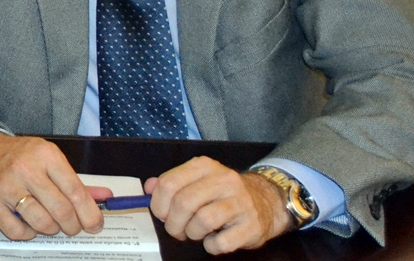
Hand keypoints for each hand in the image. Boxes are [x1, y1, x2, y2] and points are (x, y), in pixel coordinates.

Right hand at [0, 131, 112, 240]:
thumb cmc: (20, 157)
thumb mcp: (49, 159)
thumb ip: (76, 181)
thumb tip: (104, 197)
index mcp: (46, 154)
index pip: (75, 190)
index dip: (89, 212)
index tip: (95, 224)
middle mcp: (26, 168)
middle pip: (60, 209)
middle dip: (72, 225)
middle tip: (74, 227)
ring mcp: (6, 186)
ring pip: (41, 222)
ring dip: (52, 229)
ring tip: (53, 224)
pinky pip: (17, 231)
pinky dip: (29, 234)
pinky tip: (31, 225)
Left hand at [144, 156, 292, 254]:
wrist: (264, 200)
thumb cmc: (224, 193)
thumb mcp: (198, 179)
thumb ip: (172, 182)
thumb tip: (149, 187)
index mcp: (205, 166)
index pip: (169, 183)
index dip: (159, 204)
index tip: (162, 213)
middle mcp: (223, 179)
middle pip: (183, 203)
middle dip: (173, 224)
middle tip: (177, 229)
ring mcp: (239, 202)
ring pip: (202, 221)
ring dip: (192, 233)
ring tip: (196, 232)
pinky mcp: (250, 225)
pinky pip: (220, 243)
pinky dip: (211, 246)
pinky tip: (214, 238)